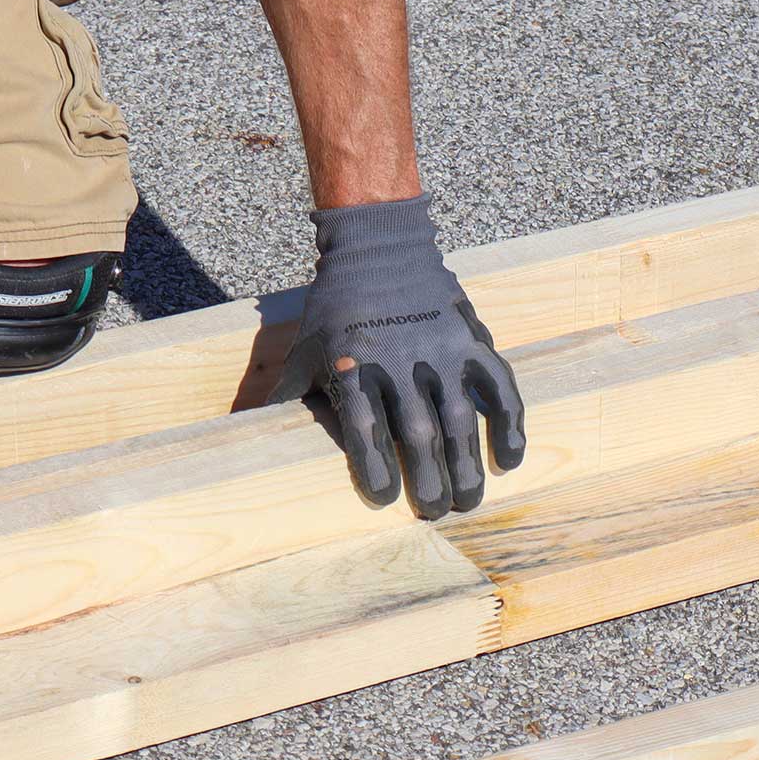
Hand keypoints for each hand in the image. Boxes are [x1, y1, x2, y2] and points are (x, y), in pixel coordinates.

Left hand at [269, 195, 525, 518]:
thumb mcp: (305, 348)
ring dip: (467, 465)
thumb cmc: (337, 306)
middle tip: (435, 513)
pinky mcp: (471, 339)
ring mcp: (440, 349)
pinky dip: (508, 424)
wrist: (380, 246)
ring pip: (460, 417)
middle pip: (417, 431)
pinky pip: (498, 386)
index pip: (364, 427)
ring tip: (468, 501)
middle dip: (428, 479)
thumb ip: (288, 394)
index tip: (384, 499)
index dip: (375, 466)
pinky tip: (509, 460)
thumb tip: (250, 432)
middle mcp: (400, 360)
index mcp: (354, 365)